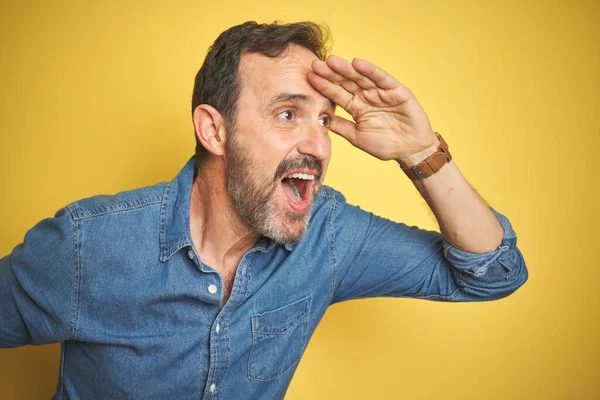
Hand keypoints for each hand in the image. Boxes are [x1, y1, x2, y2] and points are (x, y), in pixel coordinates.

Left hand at [308, 56, 438, 166]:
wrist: (410, 150)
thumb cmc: (386, 144)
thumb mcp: (357, 137)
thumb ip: (341, 127)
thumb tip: (320, 120)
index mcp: (356, 106)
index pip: (337, 93)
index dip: (324, 85)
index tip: (309, 77)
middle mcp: (367, 96)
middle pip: (346, 82)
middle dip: (331, 73)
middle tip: (316, 65)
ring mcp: (381, 92)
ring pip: (361, 77)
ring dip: (347, 69)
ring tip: (332, 61)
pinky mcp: (396, 91)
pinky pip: (382, 79)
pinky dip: (371, 71)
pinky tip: (358, 64)